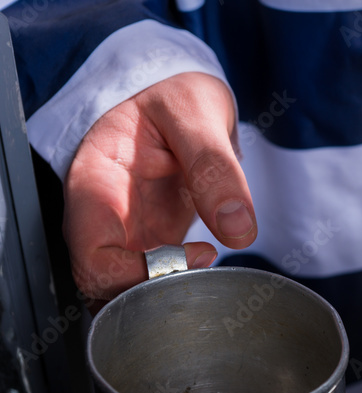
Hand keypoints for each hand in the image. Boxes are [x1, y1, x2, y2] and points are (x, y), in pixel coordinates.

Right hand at [63, 72, 256, 302]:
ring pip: (123, 293)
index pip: (91, 255)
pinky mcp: (149, 244)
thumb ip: (215, 167)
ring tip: (210, 274)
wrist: (181, 97)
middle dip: (153, 295)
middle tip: (207, 273)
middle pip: (103, 285)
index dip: (139, 273)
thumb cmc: (175, 94)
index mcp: (96, 182)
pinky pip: (150, 284)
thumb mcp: (196, 113)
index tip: (197, 254)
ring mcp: (124, 234)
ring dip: (165, 298)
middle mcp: (102, 217)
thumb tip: (238, 228)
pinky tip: (210, 271)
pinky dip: (178, 289)